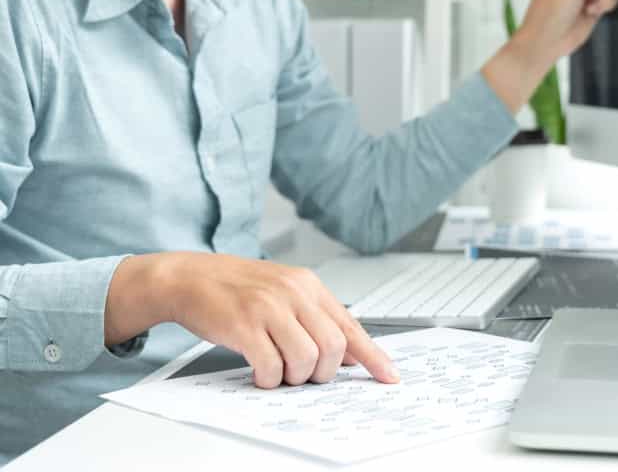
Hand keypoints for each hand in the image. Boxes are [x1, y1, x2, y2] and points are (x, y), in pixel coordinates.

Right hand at [105, 252, 399, 387]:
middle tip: (303, 375)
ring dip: (293, 378)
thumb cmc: (238, 287)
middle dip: (322, 372)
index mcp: (308, 284)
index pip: (349, 325)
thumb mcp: (285, 292)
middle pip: (333, 346)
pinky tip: (259, 371)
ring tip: (277, 370)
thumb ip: (316, 318)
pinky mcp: (244, 324)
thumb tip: (349, 353)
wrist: (191, 276)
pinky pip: (271, 367)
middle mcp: (294, 292)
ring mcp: (269, 307)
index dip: (372, 355)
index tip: (389, 376)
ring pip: (306, 359)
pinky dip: (268, 379)